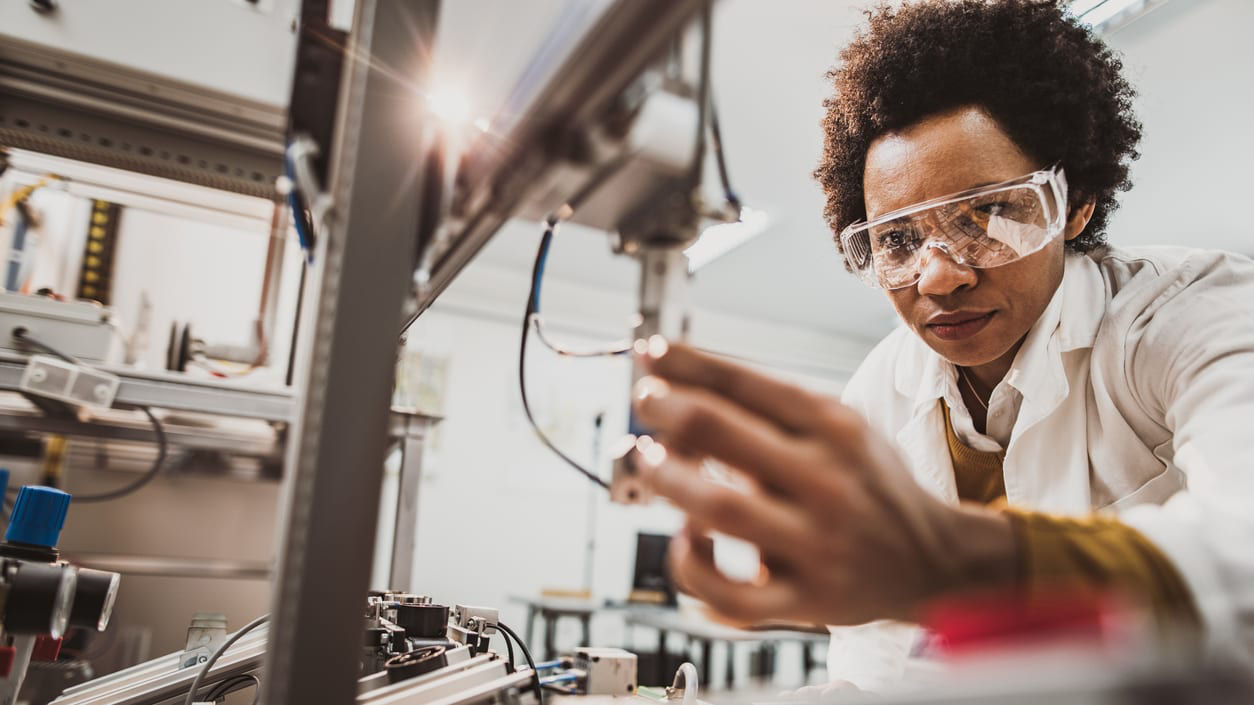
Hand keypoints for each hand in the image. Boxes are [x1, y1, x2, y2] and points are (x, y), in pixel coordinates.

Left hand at [631, 342, 1014, 625]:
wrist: (934, 562)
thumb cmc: (869, 486)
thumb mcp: (842, 427)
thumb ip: (773, 409)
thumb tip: (684, 384)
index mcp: (833, 427)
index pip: (744, 381)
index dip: (685, 363)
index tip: (650, 354)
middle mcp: (826, 479)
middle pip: (720, 431)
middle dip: (666, 408)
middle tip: (644, 400)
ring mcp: (815, 543)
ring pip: (717, 507)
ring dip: (668, 479)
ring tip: (648, 460)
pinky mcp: (806, 601)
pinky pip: (731, 595)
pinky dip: (694, 568)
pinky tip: (686, 542)